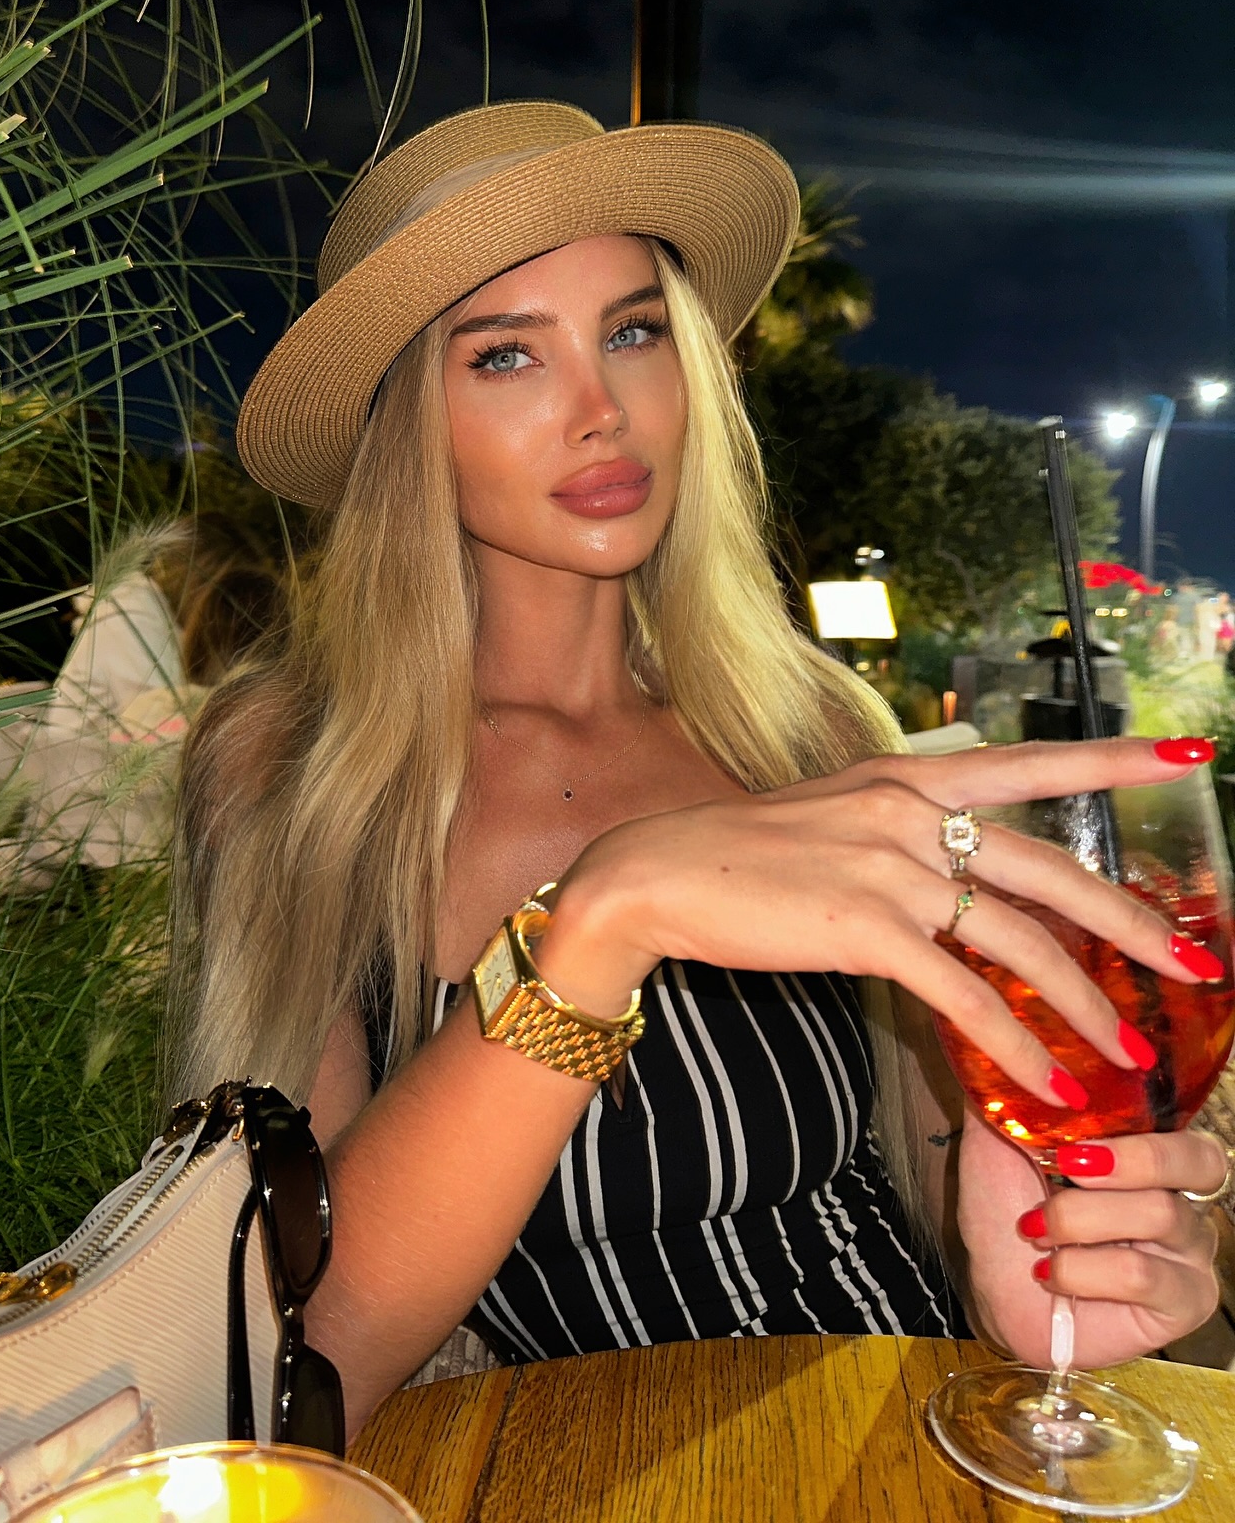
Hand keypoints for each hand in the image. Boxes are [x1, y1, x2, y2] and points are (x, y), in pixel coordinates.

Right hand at [546, 737, 1216, 1110]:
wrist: (658, 874)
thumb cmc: (742, 853)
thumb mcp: (834, 816)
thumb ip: (903, 832)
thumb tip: (961, 877)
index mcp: (907, 777)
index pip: (1031, 764)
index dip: (1113, 760)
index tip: (1186, 756)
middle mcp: (911, 810)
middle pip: (1054, 871)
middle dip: (1136, 926)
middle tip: (1199, 967)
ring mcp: (893, 867)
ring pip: (1023, 944)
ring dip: (1087, 1009)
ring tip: (1131, 1055)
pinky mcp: (869, 928)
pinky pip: (967, 998)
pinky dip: (1016, 1048)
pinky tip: (1047, 1084)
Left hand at [957, 1112, 1227, 1365]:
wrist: (992, 1287)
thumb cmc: (1004, 1212)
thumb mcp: (998, 1142)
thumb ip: (1014, 1093)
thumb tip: (1004, 1041)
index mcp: (1146, 1154)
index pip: (1182, 1123)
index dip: (1138, 1122)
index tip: (1075, 1131)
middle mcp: (1181, 1197)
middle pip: (1200, 1160)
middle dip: (1134, 1158)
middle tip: (1070, 1167)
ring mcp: (1189, 1253)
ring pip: (1161, 1214)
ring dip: (1080, 1219)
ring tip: (1036, 1229)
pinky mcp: (1184, 1303)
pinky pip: (1143, 1274)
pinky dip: (1083, 1268)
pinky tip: (1050, 1272)